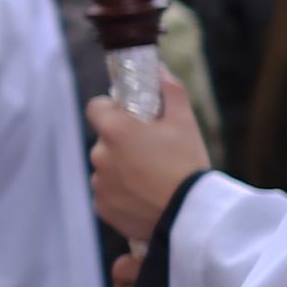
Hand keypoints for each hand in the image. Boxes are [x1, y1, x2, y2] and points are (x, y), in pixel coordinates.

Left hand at [89, 76, 209, 240]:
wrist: (190, 217)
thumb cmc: (188, 165)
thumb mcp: (185, 122)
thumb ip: (169, 91)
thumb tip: (158, 69)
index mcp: (115, 130)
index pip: (95, 107)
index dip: (111, 109)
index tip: (130, 116)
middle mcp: (99, 155)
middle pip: (105, 140)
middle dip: (122, 142)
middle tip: (153, 152)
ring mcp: (99, 184)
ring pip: (106, 168)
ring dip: (121, 169)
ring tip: (153, 179)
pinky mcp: (102, 208)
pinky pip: (108, 193)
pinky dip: (121, 193)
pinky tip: (146, 197)